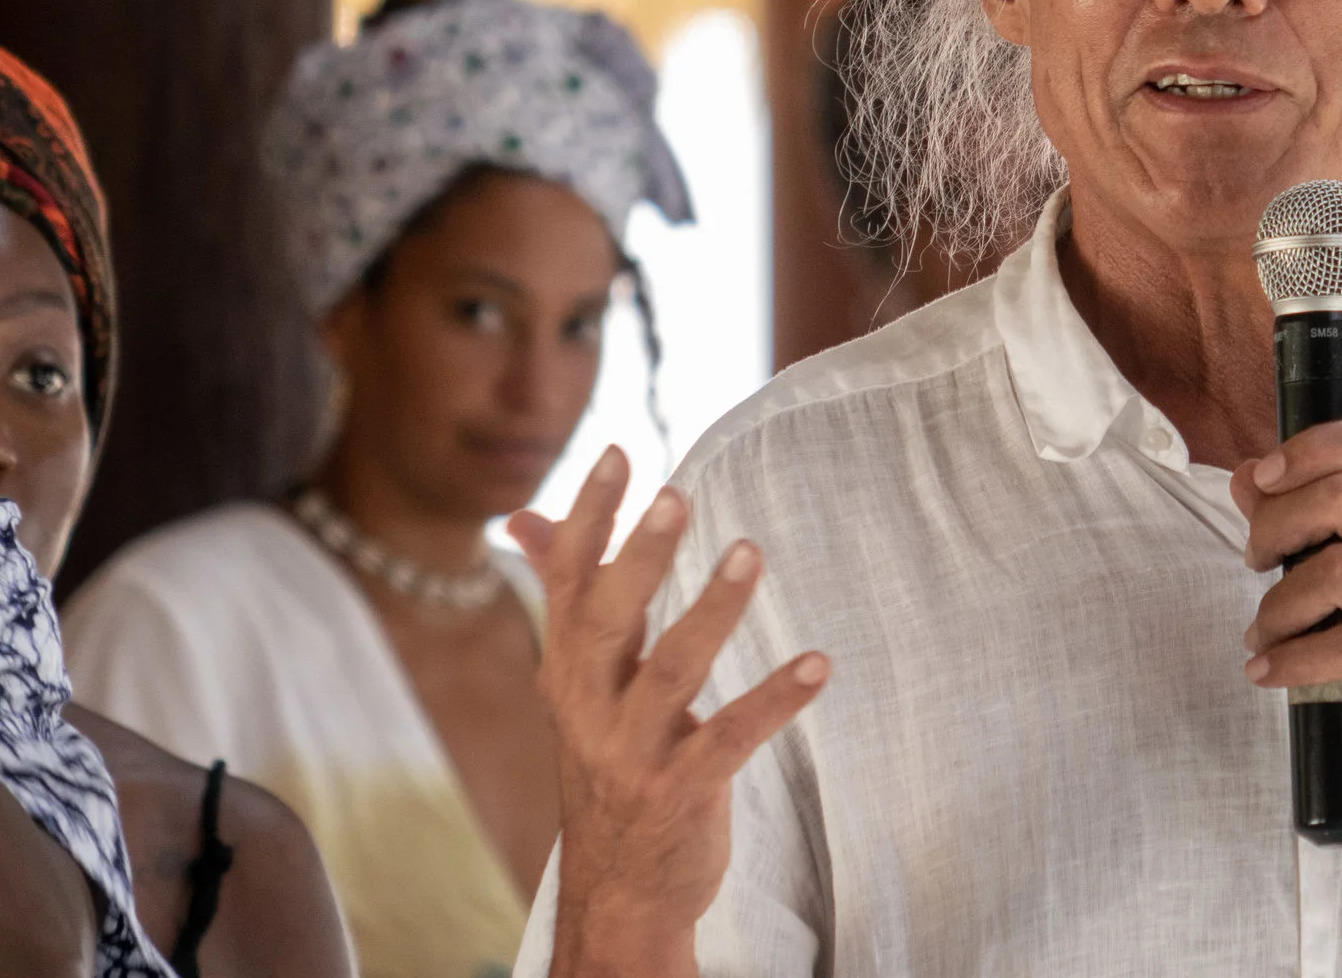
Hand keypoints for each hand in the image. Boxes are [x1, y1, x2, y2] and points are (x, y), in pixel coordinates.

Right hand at [511, 447, 829, 977]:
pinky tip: (818, 664)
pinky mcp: (681, 791)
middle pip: (608, 620)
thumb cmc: (610, 760)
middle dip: (640, 557)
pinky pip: (731, 738)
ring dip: (713, 610)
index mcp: (567, 669)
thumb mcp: (579, 682)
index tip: (620, 454)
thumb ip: (566, 597)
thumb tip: (523, 518)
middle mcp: (589, 706)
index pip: (569, 582)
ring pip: (671, 672)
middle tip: (677, 496)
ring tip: (750, 552)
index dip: (590, 518)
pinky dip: (774, 700)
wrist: (619, 887)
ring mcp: (632, 752)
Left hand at [1232, 418, 1341, 850]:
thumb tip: (1246, 476)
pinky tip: (1270, 673)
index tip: (1261, 480)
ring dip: (1278, 608)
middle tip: (1255, 566)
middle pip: (1340, 496)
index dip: (1310, 448)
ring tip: (1262, 637)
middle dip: (1274, 529)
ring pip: (1338, 570)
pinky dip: (1296, 660)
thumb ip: (1321, 524)